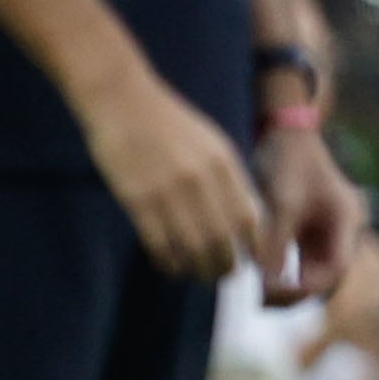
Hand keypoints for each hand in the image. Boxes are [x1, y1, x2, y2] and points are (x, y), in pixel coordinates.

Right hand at [79, 71, 267, 282]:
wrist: (125, 104)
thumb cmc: (170, 123)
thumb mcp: (212, 143)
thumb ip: (228, 177)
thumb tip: (244, 218)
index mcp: (224, 164)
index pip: (249, 217)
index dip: (253, 246)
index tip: (252, 260)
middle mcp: (201, 181)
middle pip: (222, 240)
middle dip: (225, 266)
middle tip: (221, 275)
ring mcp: (169, 193)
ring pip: (191, 248)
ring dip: (197, 269)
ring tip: (197, 275)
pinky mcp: (138, 202)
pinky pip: (160, 245)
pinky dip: (169, 262)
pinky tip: (171, 266)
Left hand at [255, 123, 365, 307]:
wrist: (284, 132)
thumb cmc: (290, 161)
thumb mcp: (283, 204)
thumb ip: (277, 245)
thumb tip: (267, 288)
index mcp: (346, 221)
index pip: (336, 268)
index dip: (309, 287)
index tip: (276, 291)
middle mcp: (339, 230)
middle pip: (327, 276)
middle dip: (298, 293)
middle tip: (263, 302)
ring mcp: (323, 231)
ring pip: (311, 273)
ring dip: (288, 287)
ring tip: (258, 297)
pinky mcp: (306, 230)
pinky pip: (298, 262)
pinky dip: (281, 273)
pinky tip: (260, 279)